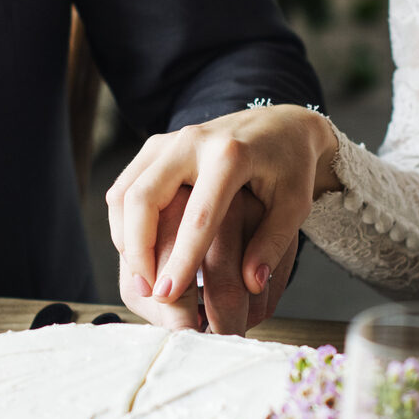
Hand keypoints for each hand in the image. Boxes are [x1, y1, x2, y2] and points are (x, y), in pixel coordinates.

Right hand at [107, 107, 338, 325]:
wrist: (278, 124)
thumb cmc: (290, 166)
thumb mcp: (295, 204)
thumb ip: (273, 243)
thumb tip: (252, 284)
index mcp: (230, 156)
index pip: (197, 216)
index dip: (180, 258)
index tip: (168, 294)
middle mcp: (191, 142)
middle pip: (143, 199)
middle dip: (138, 250)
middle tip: (148, 291)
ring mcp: (167, 141)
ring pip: (123, 193)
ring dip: (125, 239)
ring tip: (142, 278)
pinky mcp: (155, 147)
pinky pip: (124, 188)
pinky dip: (123, 223)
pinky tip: (138, 252)